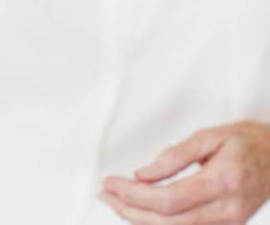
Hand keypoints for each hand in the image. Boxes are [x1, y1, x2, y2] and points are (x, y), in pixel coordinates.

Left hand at [98, 120, 269, 223]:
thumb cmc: (247, 142)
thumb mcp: (210, 136)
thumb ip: (174, 156)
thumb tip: (142, 174)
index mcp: (222, 182)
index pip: (168, 199)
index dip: (134, 194)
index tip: (111, 182)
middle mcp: (226, 211)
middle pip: (167, 222)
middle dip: (129, 210)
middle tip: (105, 193)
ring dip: (139, 219)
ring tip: (115, 201)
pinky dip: (159, 224)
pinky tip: (140, 213)